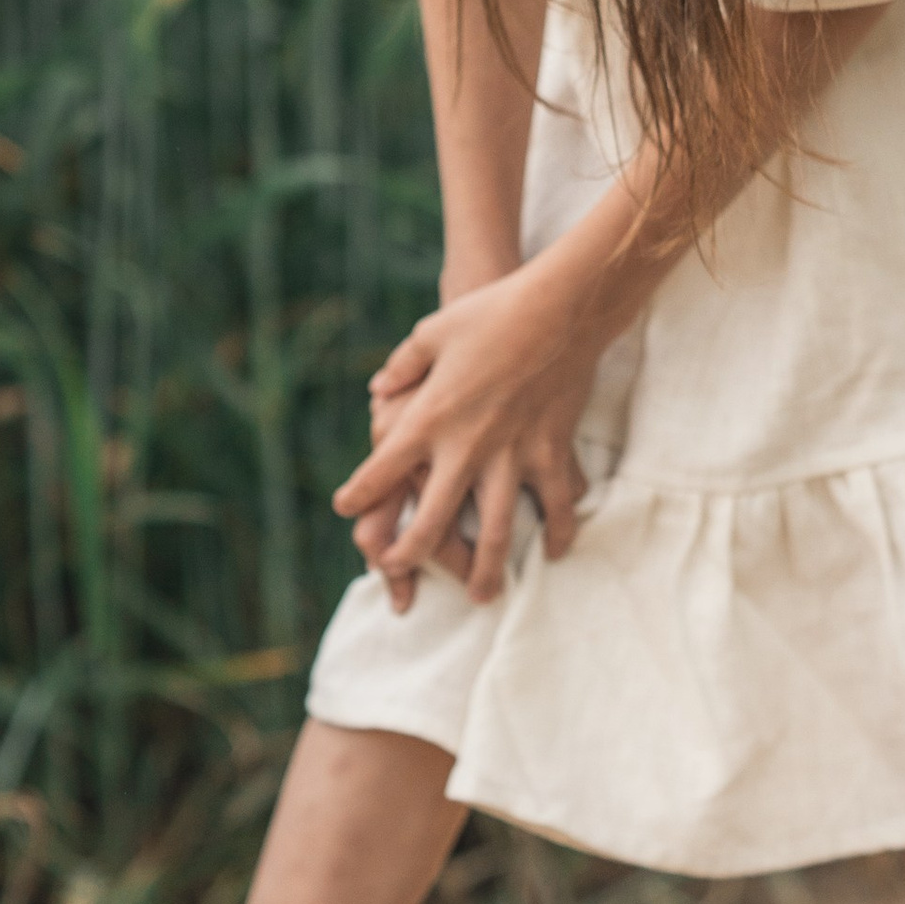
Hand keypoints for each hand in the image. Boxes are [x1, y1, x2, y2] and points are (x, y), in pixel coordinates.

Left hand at [334, 260, 598, 609]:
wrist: (559, 308)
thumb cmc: (490, 313)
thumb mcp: (432, 333)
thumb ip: (402, 366)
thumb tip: (378, 389)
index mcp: (429, 417)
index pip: (381, 469)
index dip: (358, 495)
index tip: (345, 509)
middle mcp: (466, 446)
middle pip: (432, 520)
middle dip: (411, 554)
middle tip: (399, 574)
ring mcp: (512, 455)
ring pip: (496, 531)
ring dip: (487, 569)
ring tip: (480, 596)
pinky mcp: (551, 452)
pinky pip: (555, 505)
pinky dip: (556, 532)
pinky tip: (553, 553)